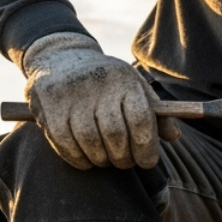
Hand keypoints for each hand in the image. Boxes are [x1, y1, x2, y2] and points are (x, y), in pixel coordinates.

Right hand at [21, 32, 179, 169]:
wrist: (61, 58)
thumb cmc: (108, 83)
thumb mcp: (134, 88)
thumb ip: (155, 113)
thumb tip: (174, 136)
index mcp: (124, 79)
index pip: (141, 118)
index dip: (146, 147)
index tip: (147, 162)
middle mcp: (97, 83)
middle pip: (115, 133)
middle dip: (123, 157)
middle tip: (125, 163)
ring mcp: (70, 93)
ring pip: (89, 140)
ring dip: (101, 159)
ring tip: (107, 161)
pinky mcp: (48, 103)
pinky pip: (64, 141)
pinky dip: (78, 158)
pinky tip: (87, 161)